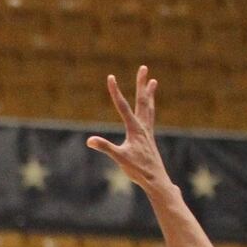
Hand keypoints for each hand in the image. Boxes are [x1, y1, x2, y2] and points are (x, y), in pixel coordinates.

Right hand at [86, 66, 173, 192]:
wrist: (156, 179)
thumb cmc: (138, 170)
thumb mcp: (119, 158)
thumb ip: (105, 147)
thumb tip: (89, 140)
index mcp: (135, 129)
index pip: (123, 106)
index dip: (115, 91)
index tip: (110, 77)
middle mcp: (143, 127)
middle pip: (142, 100)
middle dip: (141, 84)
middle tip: (143, 68)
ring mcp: (148, 132)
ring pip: (148, 107)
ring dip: (149, 94)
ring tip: (153, 81)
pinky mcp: (149, 138)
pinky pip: (150, 117)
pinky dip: (149, 108)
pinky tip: (149, 108)